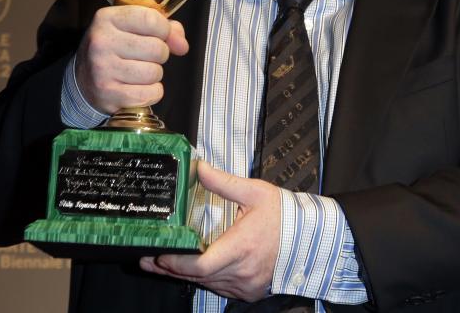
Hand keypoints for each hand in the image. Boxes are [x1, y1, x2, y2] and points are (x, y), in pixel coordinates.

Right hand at [74, 5, 188, 113]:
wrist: (83, 80)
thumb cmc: (114, 49)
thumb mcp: (132, 28)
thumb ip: (163, 28)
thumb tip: (182, 45)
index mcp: (107, 18)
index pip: (151, 20)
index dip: (165, 30)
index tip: (161, 36)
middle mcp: (102, 42)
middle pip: (157, 48)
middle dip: (160, 55)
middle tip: (146, 57)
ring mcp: (103, 69)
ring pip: (155, 73)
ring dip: (154, 75)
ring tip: (140, 72)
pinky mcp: (109, 94)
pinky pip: (150, 94)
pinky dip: (152, 93)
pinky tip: (139, 88)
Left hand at [139, 161, 280, 301]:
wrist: (312, 239)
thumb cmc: (284, 215)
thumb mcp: (254, 192)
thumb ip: (222, 182)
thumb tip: (198, 167)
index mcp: (240, 247)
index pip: (200, 265)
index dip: (175, 263)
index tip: (157, 254)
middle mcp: (241, 271)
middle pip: (198, 277)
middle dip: (170, 269)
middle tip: (147, 259)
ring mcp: (246, 285)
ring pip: (207, 285)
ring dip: (186, 276)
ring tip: (163, 265)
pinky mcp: (250, 292)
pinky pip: (220, 289)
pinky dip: (206, 280)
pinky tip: (193, 271)